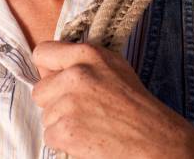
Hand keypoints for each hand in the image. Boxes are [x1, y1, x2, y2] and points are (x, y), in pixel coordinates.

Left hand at [31, 41, 193, 158]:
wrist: (153, 138)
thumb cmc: (135, 102)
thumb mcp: (112, 65)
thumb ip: (82, 60)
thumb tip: (51, 66)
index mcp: (87, 53)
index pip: (42, 52)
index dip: (47, 68)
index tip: (56, 78)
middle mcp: (76, 73)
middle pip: (40, 89)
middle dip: (54, 100)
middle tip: (80, 107)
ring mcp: (69, 102)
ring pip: (46, 115)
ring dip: (61, 122)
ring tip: (89, 123)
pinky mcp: (65, 130)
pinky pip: (50, 135)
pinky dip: (64, 141)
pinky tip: (87, 137)